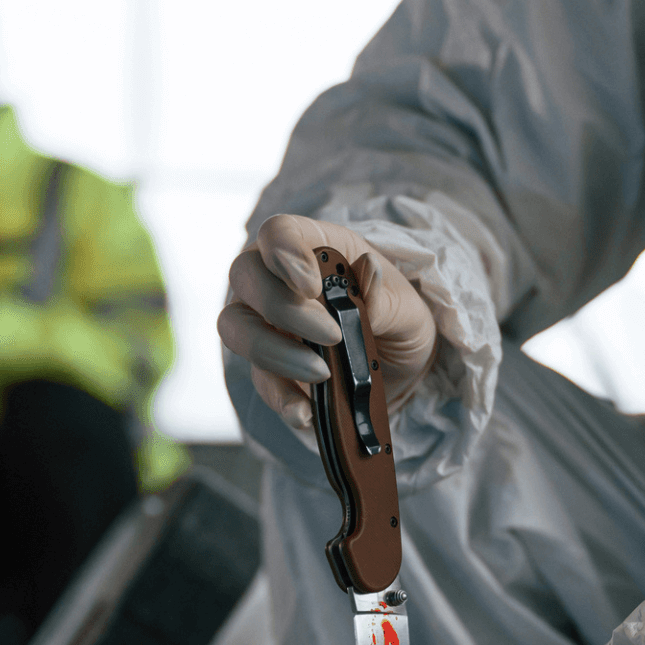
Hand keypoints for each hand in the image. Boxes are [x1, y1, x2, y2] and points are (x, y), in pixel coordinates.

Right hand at [218, 215, 437, 430]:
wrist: (400, 364)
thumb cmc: (398, 316)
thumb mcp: (408, 305)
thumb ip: (385, 294)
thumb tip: (367, 273)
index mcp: (313, 246)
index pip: (278, 232)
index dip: (284, 253)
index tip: (310, 285)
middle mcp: (276, 279)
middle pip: (246, 276)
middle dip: (284, 308)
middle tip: (331, 335)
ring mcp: (265, 323)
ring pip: (236, 327)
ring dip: (275, 353)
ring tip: (322, 375)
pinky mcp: (269, 368)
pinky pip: (259, 380)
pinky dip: (281, 399)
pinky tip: (306, 412)